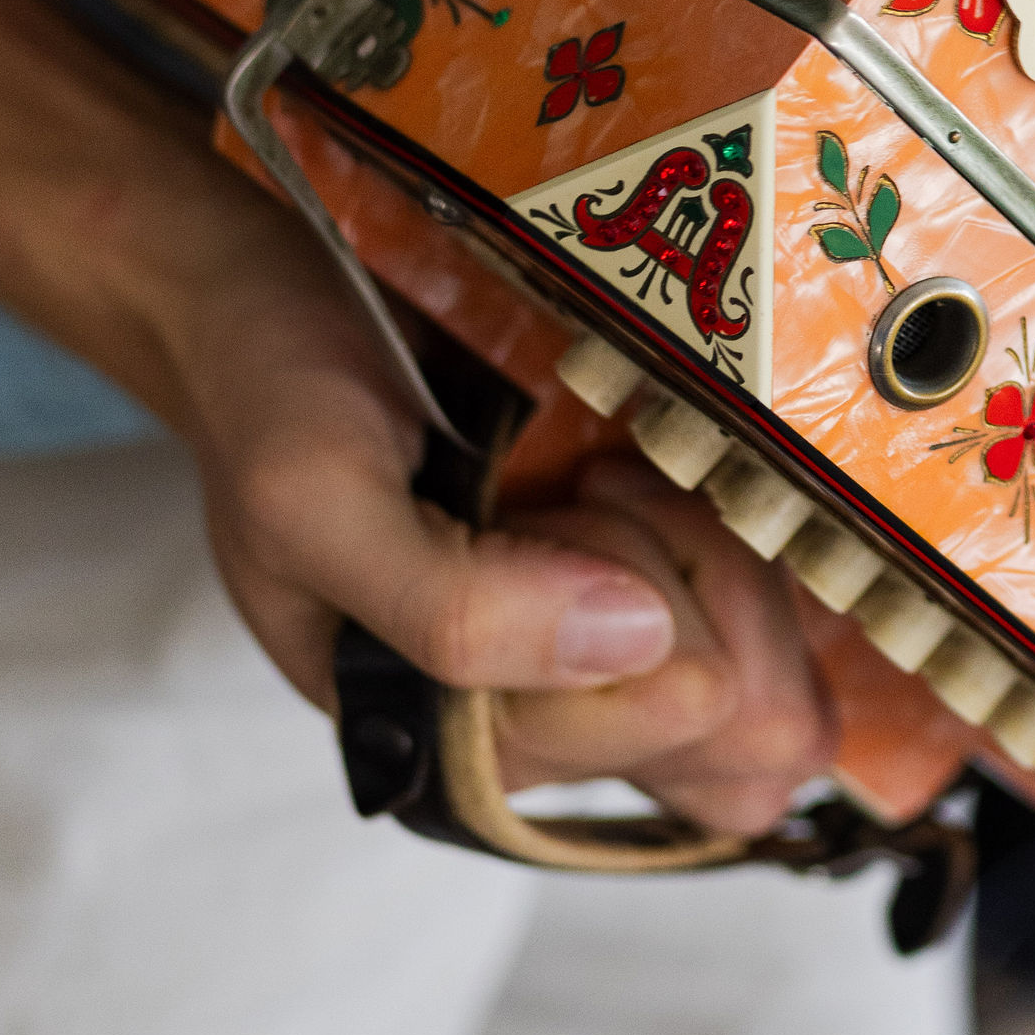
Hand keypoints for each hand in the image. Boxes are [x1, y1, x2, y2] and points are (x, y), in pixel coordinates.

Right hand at [169, 206, 835, 834]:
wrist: (273, 293)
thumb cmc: (278, 402)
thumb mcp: (316, 502)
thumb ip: (447, 609)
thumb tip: (638, 648)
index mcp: (444, 735)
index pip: (635, 742)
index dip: (649, 622)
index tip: (582, 503)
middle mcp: (533, 710)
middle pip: (724, 724)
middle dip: (692, 584)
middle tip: (598, 484)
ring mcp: (596, 645)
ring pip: (761, 667)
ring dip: (718, 546)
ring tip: (613, 470)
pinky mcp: (641, 575)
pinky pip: (758, 595)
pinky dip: (739, 520)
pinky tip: (656, 466)